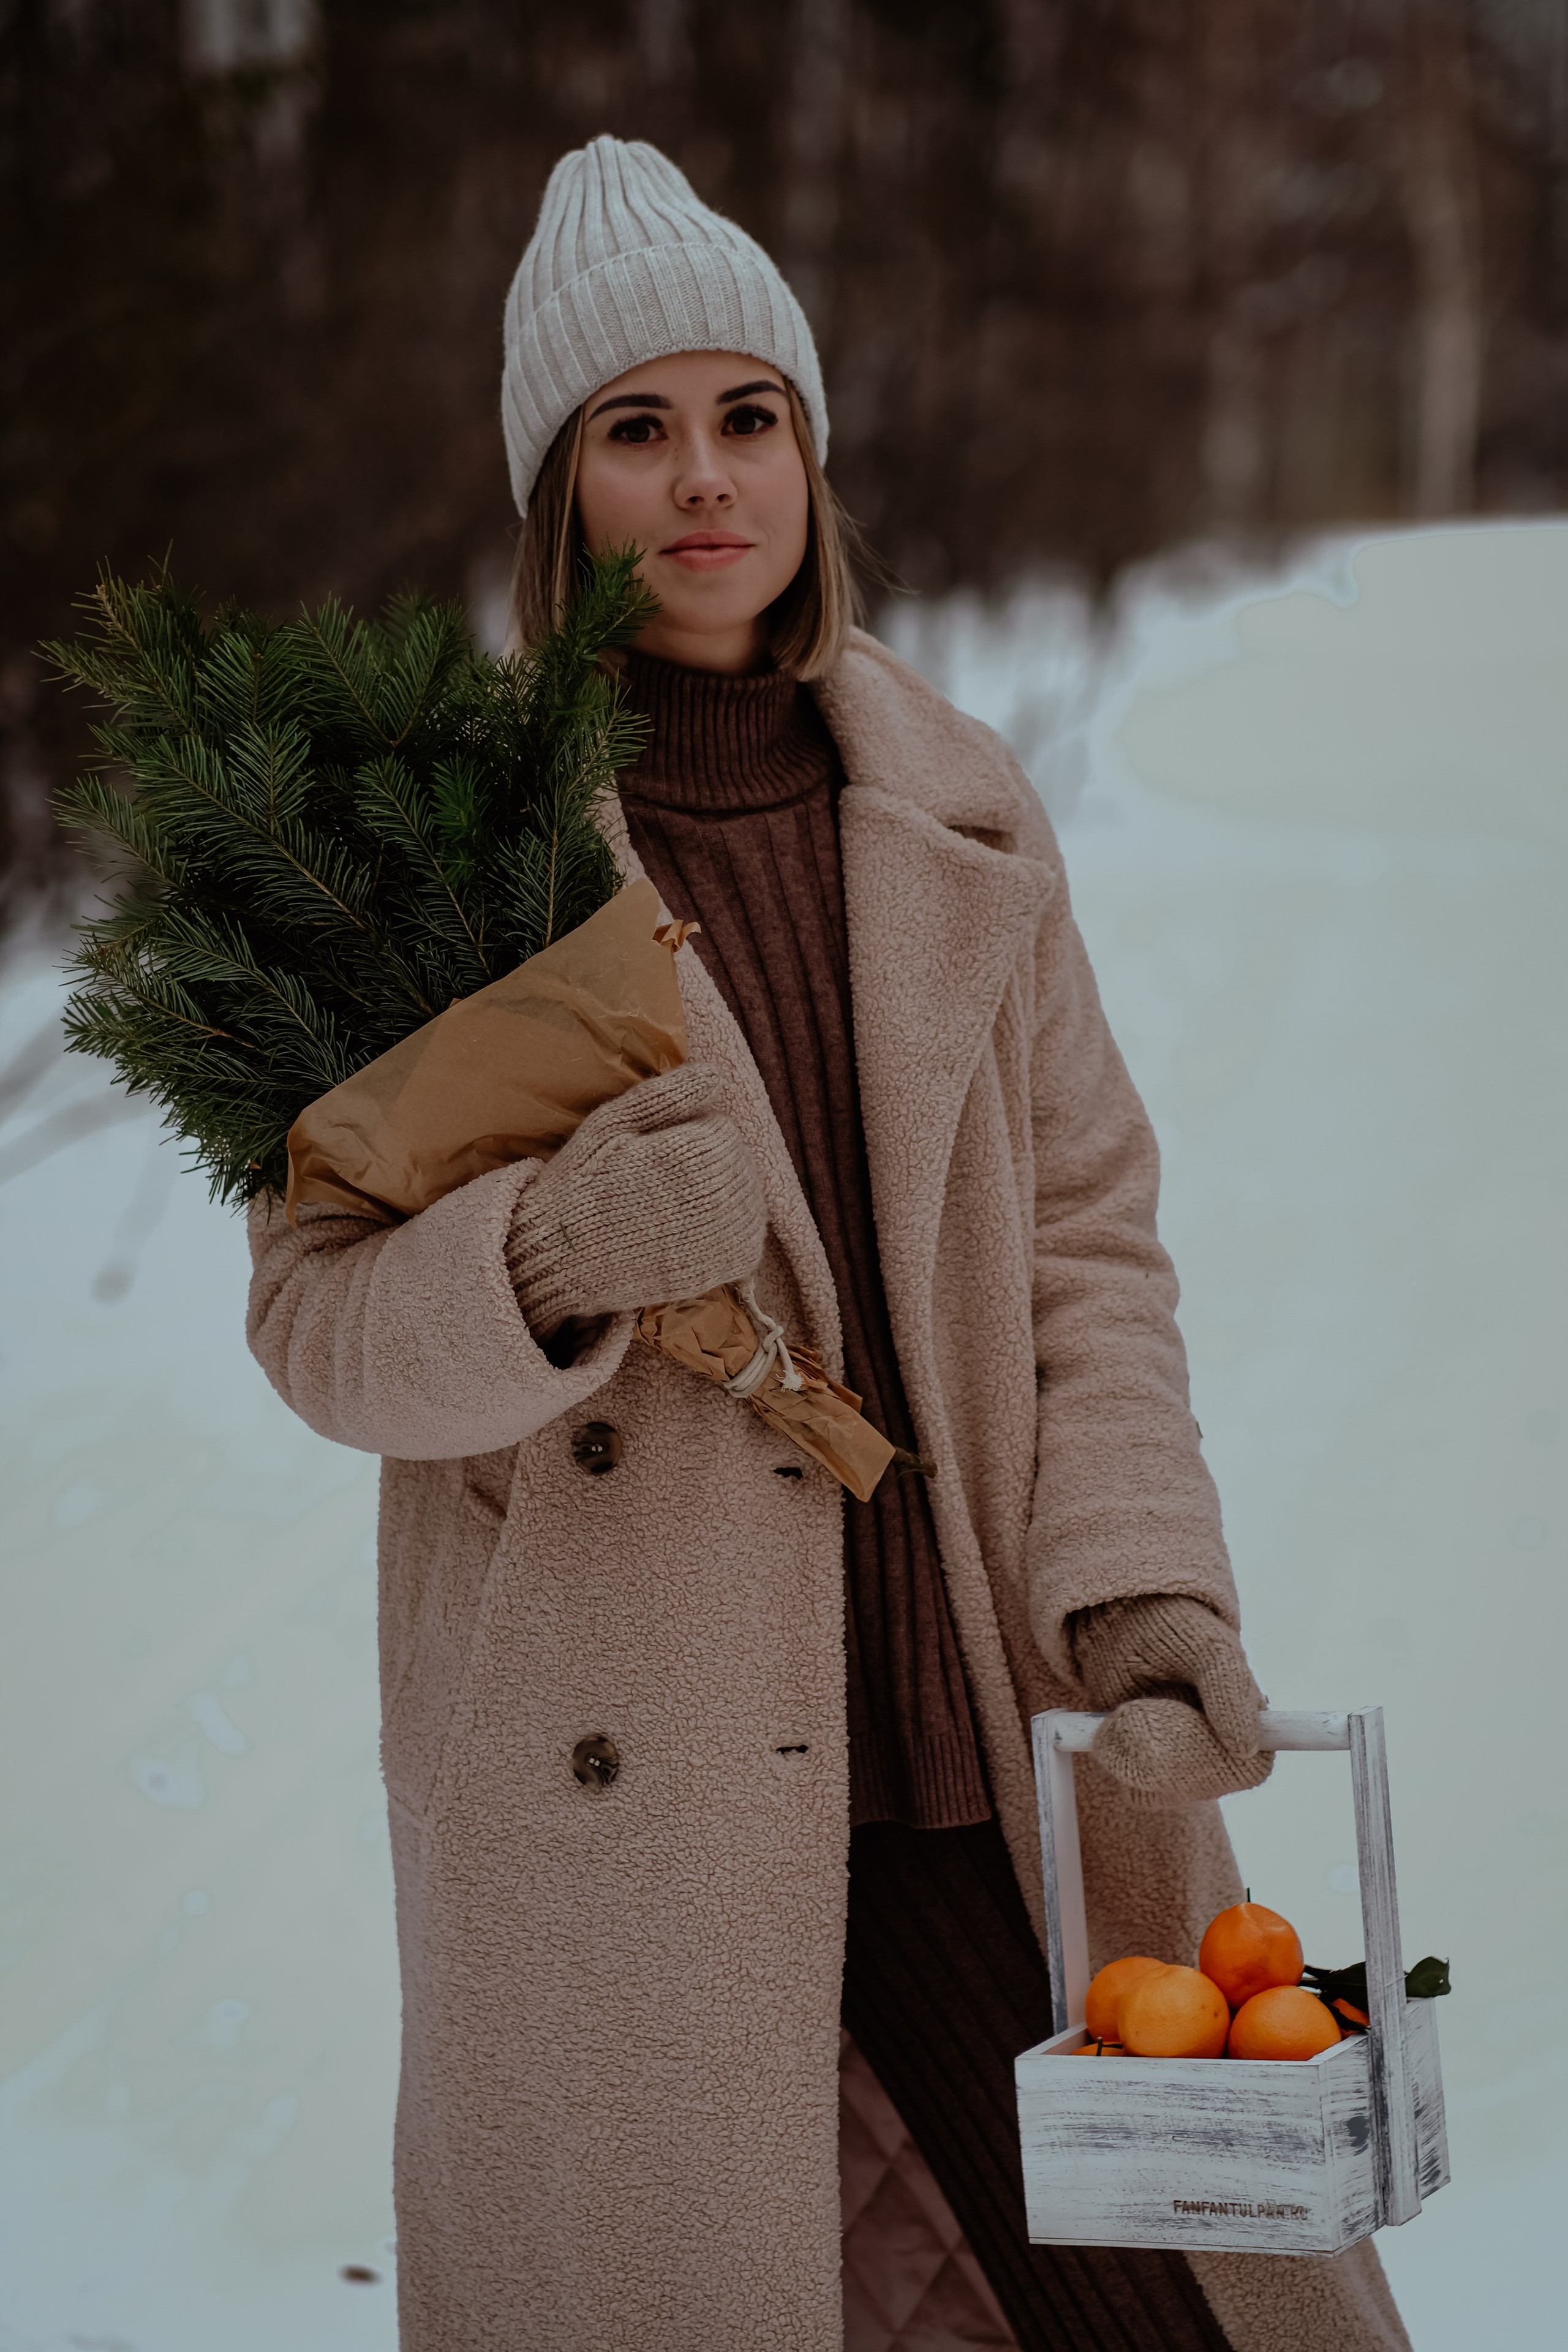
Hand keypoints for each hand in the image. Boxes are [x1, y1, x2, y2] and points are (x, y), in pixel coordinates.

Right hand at [504, 1064, 765, 1334]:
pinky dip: (730, 1232)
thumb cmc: (582, 1183)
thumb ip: (667, 1095)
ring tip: (675, 1205)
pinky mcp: (724, 1267)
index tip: (656, 1151)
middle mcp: (719, 1194)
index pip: (723, 1128)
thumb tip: (715, 1073)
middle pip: (740, 1162)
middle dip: (708, 1164)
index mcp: (694, 1153)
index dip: (689, 1134)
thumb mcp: (612, 1124)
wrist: (563, 1256)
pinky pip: (750, 1238)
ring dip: (721, 1197)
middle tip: (661, 1181)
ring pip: (749, 1198)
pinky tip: (693, 1231)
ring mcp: (725, 1235)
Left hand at [1069, 1594, 1272, 1809]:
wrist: (1121, 1626)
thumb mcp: (1208, 1647)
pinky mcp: (1145, 1774)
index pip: (1250, 1768)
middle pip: (1205, 1784)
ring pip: (1168, 1790)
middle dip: (1169, 1745)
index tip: (1185, 1719)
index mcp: (1248, 1721)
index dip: (1218, 1755)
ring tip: (1133, 1708)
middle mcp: (1219, 1752)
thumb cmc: (1173, 1632)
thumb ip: (1230, 1689)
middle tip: (1147, 1706)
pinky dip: (1119, 1757)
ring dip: (1139, 1746)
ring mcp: (1181, 1766)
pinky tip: (1119, 1725)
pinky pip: (1136, 1792)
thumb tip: (1247, 1747)